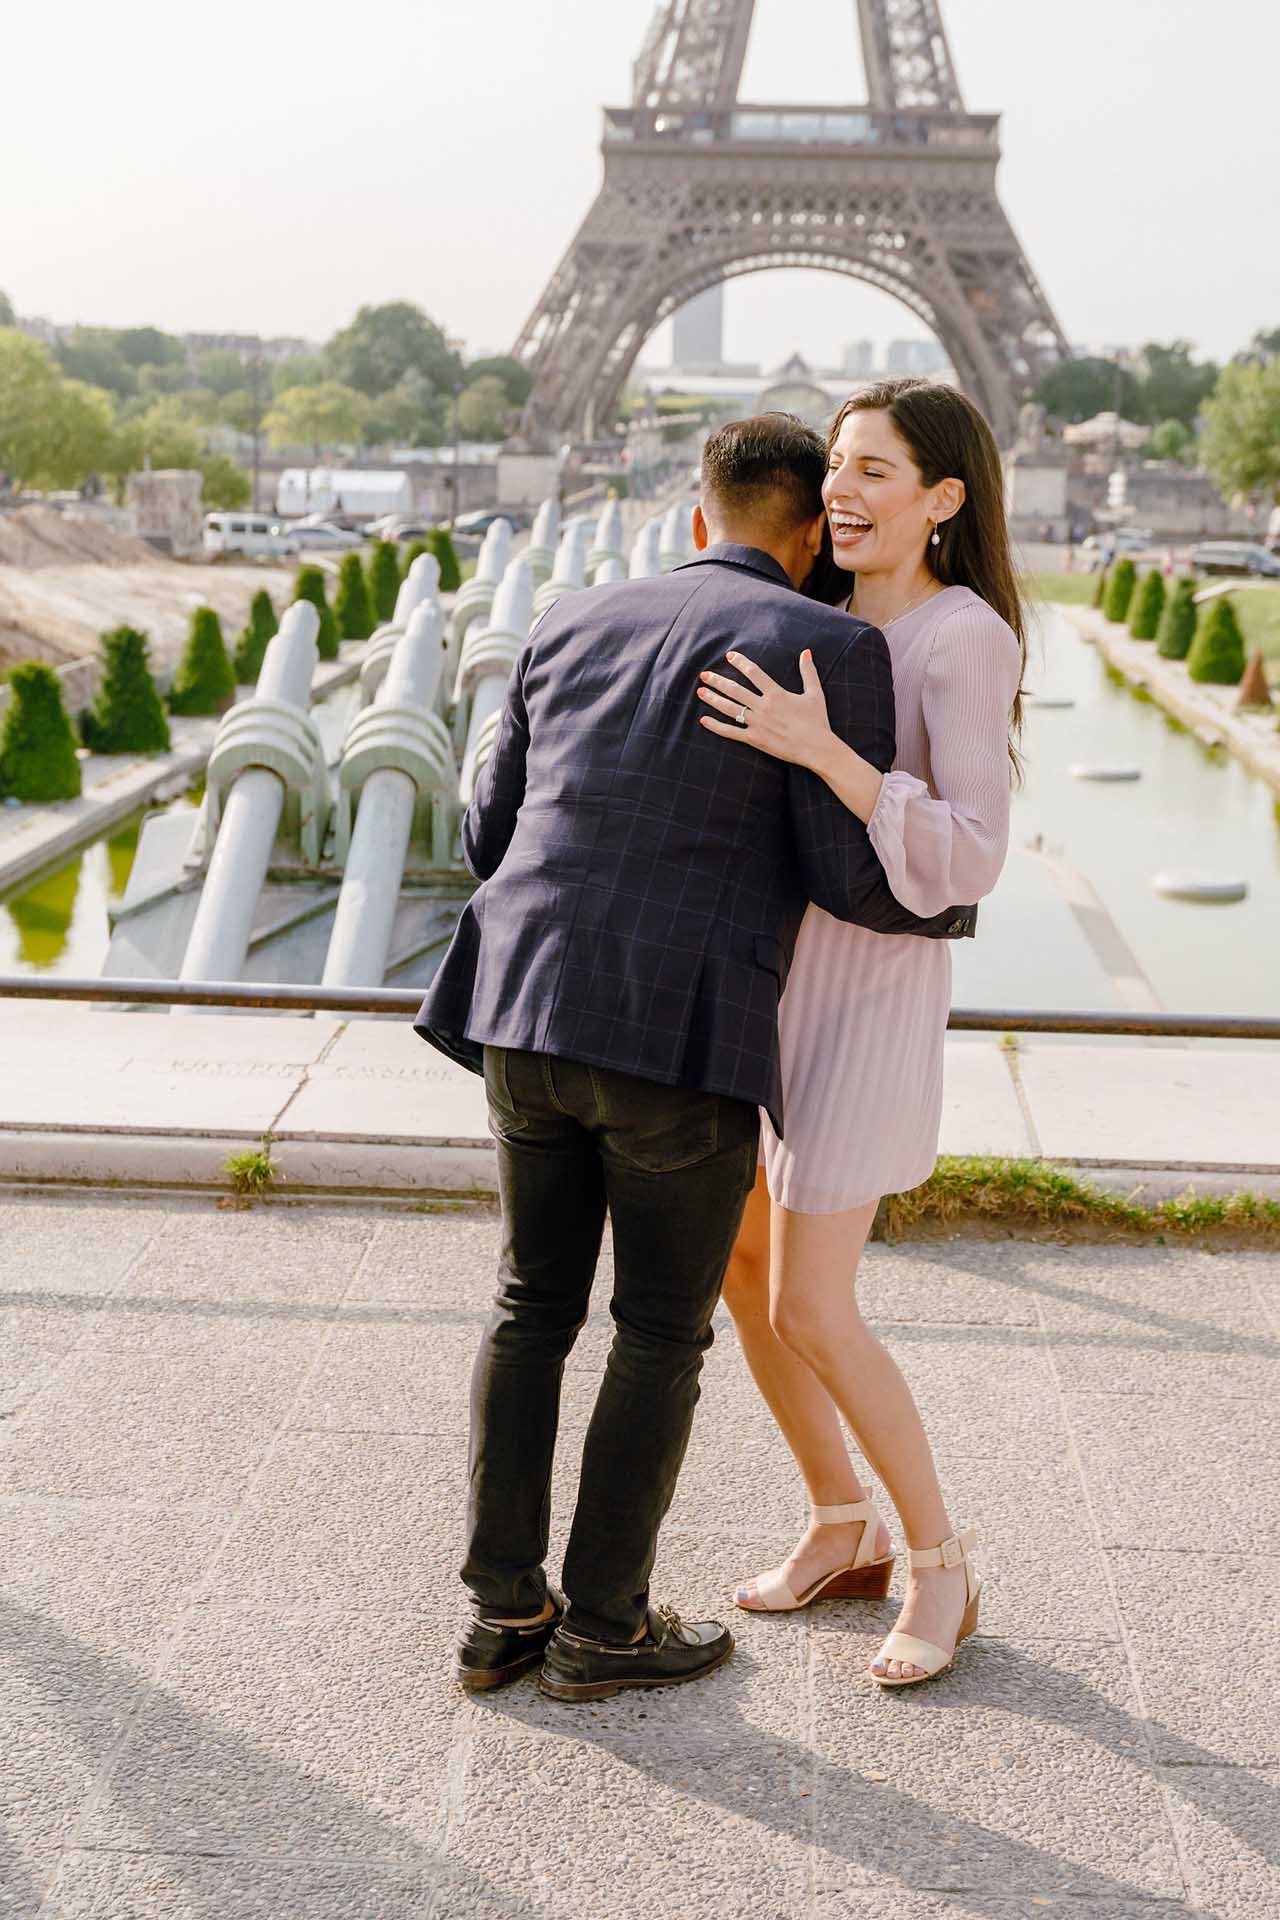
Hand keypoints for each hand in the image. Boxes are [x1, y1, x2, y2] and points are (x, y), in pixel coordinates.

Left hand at [698, 650, 835, 772]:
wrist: (816, 748)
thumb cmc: (817, 721)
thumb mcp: (814, 694)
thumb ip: (808, 672)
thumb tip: (806, 652)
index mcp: (776, 694)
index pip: (754, 673)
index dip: (740, 663)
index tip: (729, 656)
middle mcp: (763, 707)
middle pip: (735, 690)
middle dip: (718, 681)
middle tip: (704, 674)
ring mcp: (757, 724)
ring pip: (730, 709)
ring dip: (713, 699)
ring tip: (700, 691)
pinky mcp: (755, 739)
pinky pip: (731, 732)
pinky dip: (716, 726)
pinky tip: (704, 720)